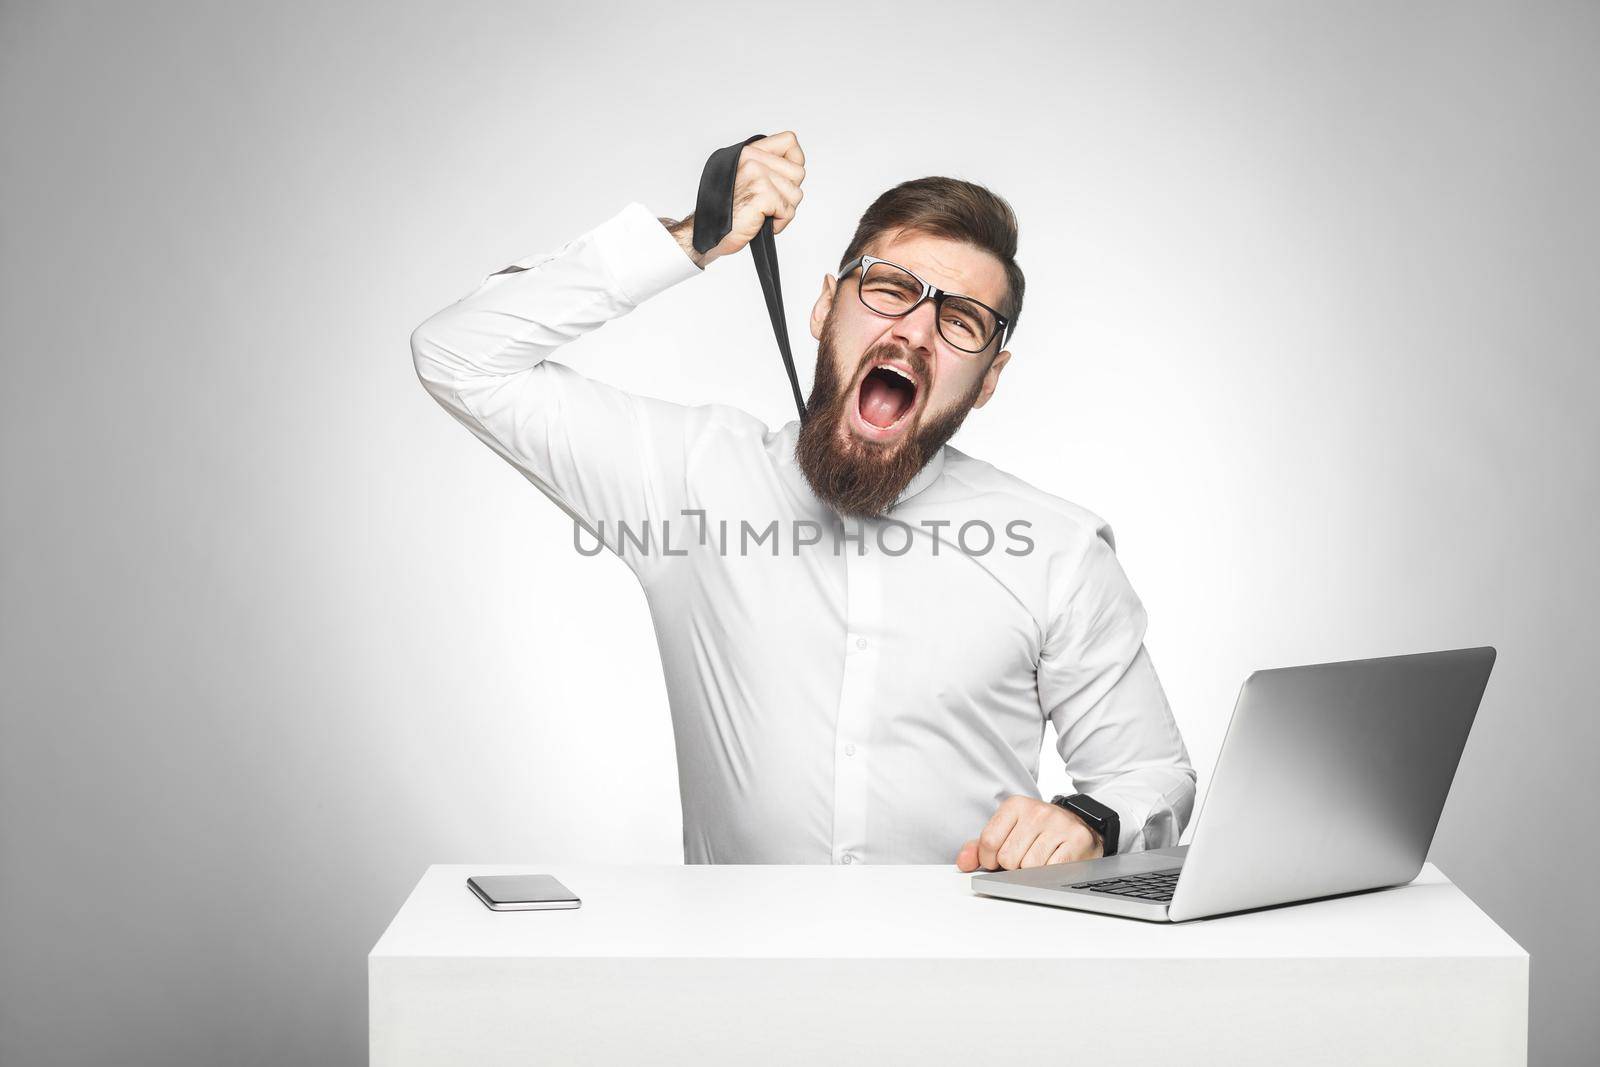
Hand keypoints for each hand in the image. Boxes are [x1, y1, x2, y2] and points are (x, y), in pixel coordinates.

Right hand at [670, 131, 806, 268]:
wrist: (709, 232)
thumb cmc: (727, 210)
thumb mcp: (745, 178)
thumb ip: (767, 167)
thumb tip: (796, 167)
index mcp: (749, 152)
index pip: (789, 141)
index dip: (795, 161)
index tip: (785, 178)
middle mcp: (752, 159)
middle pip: (798, 172)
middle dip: (789, 193)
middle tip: (769, 203)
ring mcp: (757, 175)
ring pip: (796, 194)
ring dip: (783, 210)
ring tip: (763, 213)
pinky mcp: (762, 194)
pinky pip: (788, 211)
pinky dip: (779, 223)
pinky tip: (761, 222)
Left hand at [955, 795, 1103, 872]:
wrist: (1079, 825)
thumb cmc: (1038, 832)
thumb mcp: (1008, 831)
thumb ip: (980, 846)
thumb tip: (963, 863)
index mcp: (1015, 805)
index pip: (988, 842)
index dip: (989, 860)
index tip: (997, 860)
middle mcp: (1037, 811)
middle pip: (1008, 858)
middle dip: (1013, 867)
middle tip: (1024, 857)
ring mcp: (1058, 825)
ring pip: (1029, 867)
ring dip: (1032, 872)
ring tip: (1040, 859)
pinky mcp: (1076, 840)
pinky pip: (1051, 870)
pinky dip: (1050, 874)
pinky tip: (1054, 862)